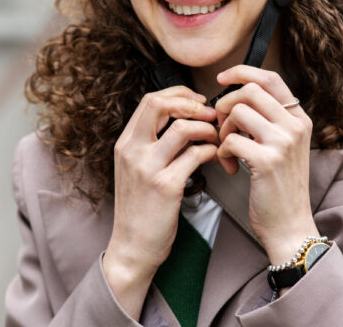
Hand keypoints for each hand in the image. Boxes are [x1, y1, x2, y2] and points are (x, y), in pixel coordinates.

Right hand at [103, 86, 217, 317]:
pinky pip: (196, 155)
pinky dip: (212, 151)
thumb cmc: (140, 208)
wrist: (132, 247)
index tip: (198, 101)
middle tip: (211, 114)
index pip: (150, 100)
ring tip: (217, 139)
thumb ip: (150, 144)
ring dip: (207, 129)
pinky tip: (217, 158)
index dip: (178, 95)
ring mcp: (147, 168)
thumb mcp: (135, 169)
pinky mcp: (166, 186)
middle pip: (161, 104)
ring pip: (183, 127)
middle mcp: (132, 150)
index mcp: (125, 143)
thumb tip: (181, 118)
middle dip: (192, 104)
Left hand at [214, 66, 318, 265]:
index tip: (221, 79)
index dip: (242, 72)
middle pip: (249, 90)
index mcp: (298, 118)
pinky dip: (221, 152)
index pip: (270, 78)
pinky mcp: (267, 161)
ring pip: (237, 111)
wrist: (289, 225)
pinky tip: (230, 167)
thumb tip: (235, 94)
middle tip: (221, 127)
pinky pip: (230, 140)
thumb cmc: (278, 186)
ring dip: (222, 130)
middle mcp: (295, 126)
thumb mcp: (282, 146)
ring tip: (227, 150)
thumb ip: (267, 119)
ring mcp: (283, 142)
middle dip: (225, 104)